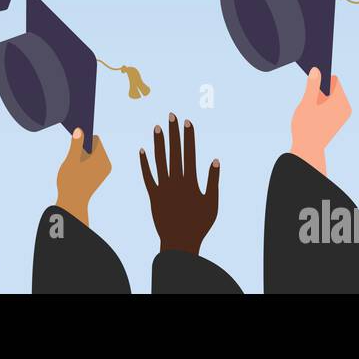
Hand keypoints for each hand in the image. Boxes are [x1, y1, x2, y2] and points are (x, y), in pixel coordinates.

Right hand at [55, 128, 110, 225]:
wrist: (72, 202)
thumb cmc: (71, 182)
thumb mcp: (71, 161)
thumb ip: (76, 144)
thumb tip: (79, 130)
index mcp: (102, 159)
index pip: (95, 139)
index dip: (84, 137)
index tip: (75, 138)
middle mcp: (106, 163)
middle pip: (94, 146)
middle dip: (83, 147)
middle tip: (73, 155)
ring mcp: (104, 170)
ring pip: (92, 154)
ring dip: (82, 155)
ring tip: (74, 164)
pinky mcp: (100, 175)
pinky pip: (93, 161)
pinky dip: (84, 161)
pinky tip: (76, 168)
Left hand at [138, 113, 219, 254]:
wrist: (180, 242)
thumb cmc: (199, 224)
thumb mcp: (212, 203)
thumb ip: (213, 181)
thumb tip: (215, 160)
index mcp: (190, 182)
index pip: (189, 153)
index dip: (188, 136)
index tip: (187, 122)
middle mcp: (176, 181)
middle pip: (174, 152)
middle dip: (174, 133)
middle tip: (171, 116)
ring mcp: (163, 188)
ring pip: (159, 161)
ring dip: (158, 143)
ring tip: (157, 127)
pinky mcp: (153, 195)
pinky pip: (147, 177)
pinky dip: (144, 164)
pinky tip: (142, 151)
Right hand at [290, 67, 350, 174]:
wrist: (308, 148)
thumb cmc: (306, 126)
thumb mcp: (307, 103)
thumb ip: (312, 85)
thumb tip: (316, 70)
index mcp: (341, 101)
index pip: (334, 80)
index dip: (321, 80)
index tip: (312, 89)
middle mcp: (346, 107)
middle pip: (333, 88)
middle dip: (320, 91)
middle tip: (311, 104)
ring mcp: (344, 114)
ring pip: (330, 97)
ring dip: (320, 99)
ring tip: (313, 111)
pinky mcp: (339, 119)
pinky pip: (331, 105)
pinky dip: (322, 106)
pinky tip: (315, 115)